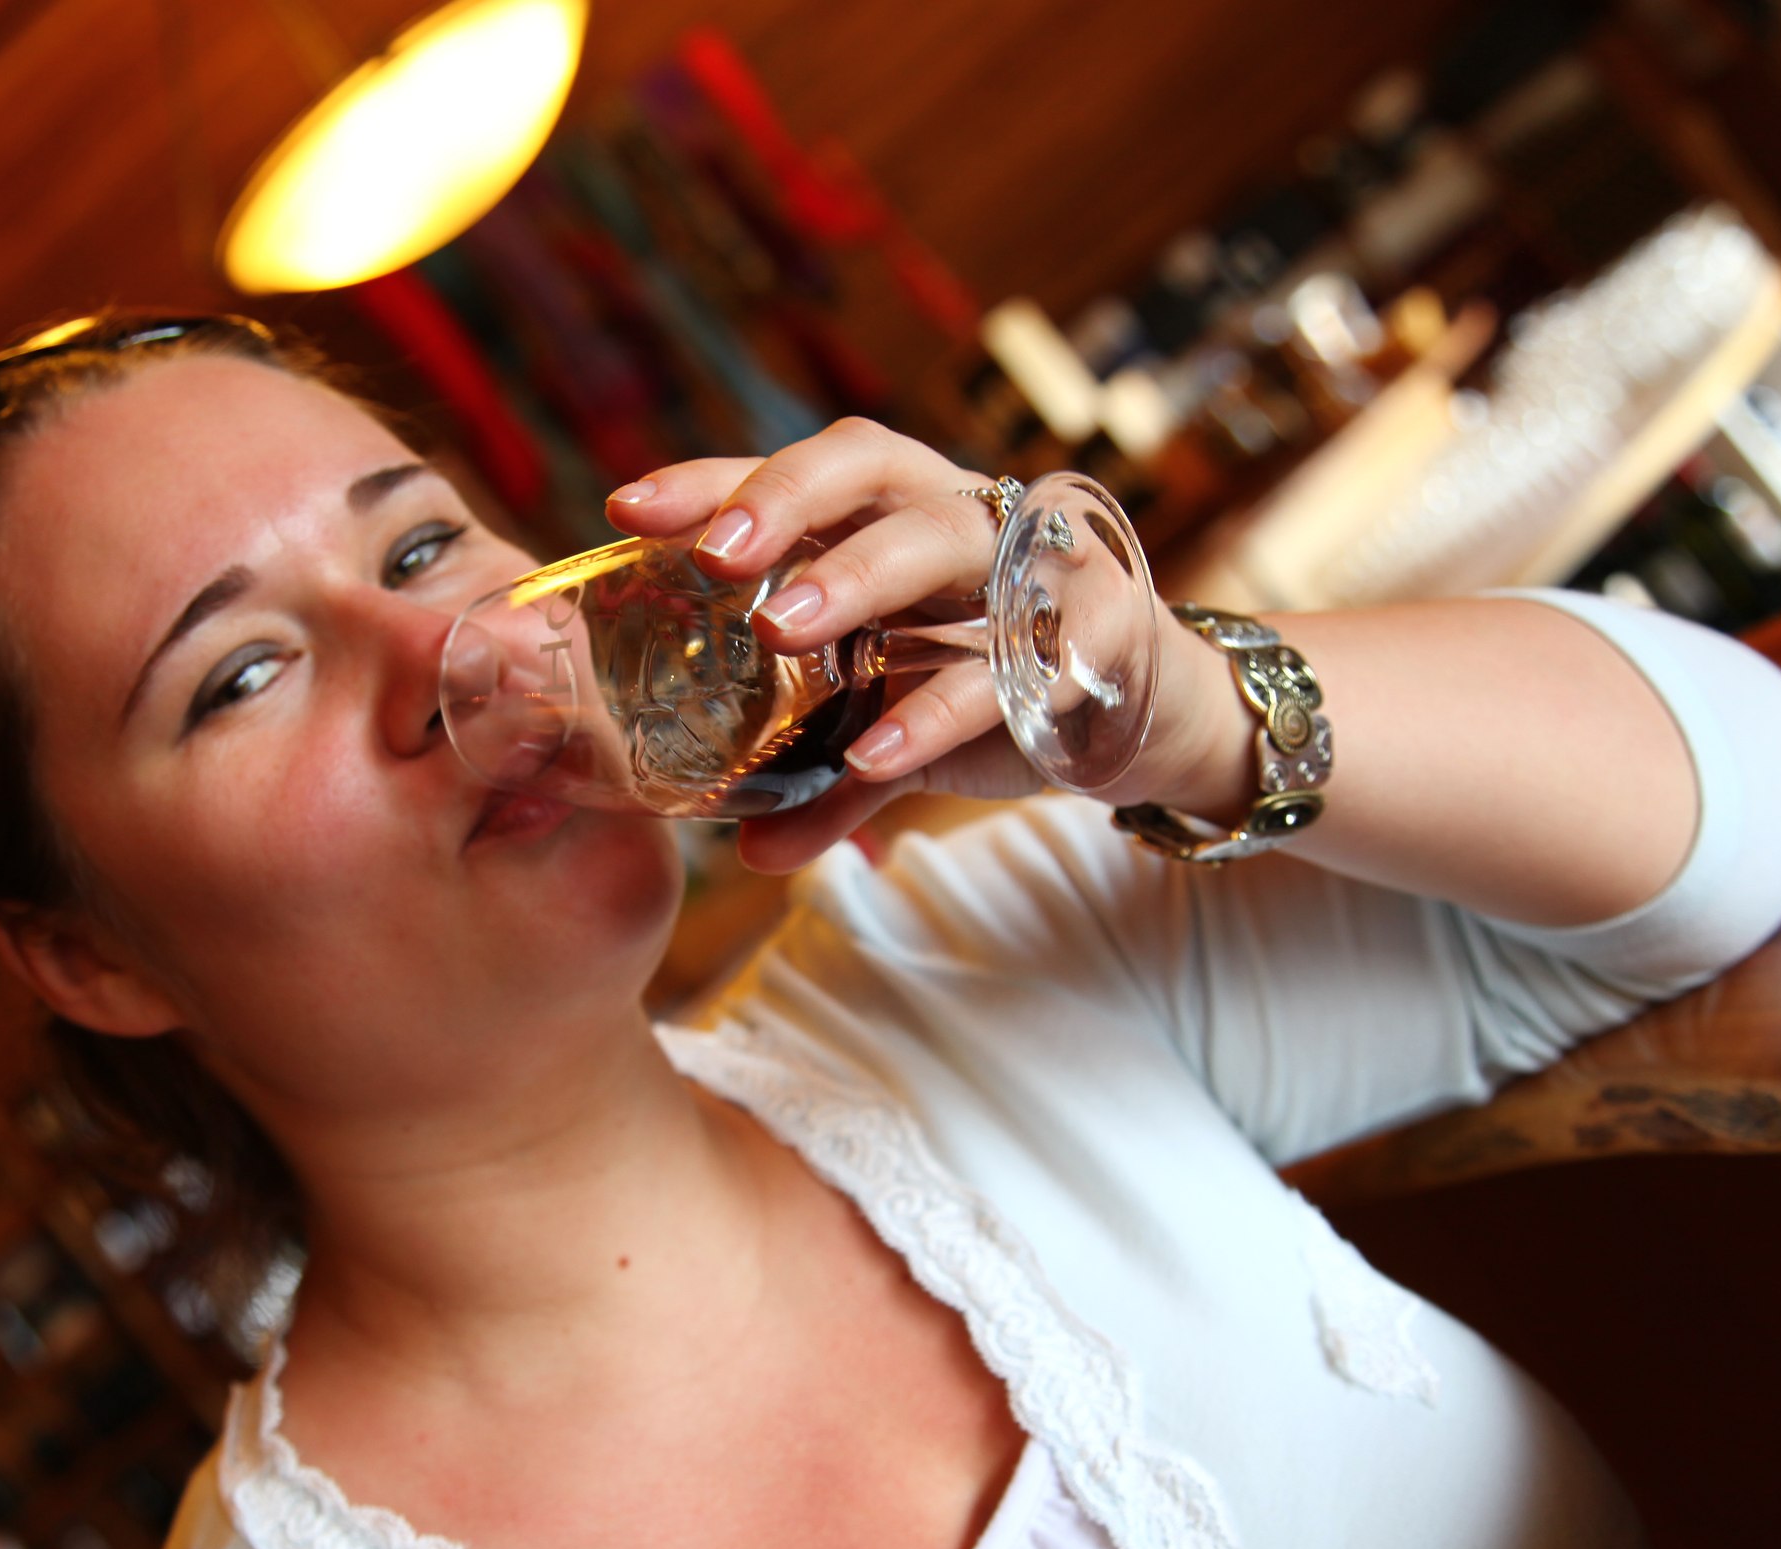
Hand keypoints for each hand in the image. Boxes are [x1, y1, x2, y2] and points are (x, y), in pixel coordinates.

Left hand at [608, 420, 1244, 872]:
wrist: (1153, 707)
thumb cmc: (998, 683)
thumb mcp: (897, 719)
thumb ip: (821, 775)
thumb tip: (740, 848)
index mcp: (900, 512)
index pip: (803, 471)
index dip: (717, 478)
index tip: (627, 504)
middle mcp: (961, 516)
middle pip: (871, 469)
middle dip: (787, 499)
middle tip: (715, 557)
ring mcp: (1030, 567)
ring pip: (941, 542)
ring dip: (855, 578)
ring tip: (778, 629)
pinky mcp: (1090, 637)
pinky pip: (1003, 666)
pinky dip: (934, 711)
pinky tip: (872, 756)